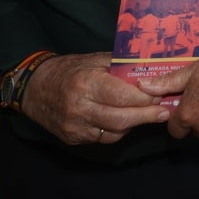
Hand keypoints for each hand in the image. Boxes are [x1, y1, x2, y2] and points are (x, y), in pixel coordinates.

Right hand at [19, 52, 169, 144]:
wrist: (34, 88)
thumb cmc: (69, 70)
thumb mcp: (93, 60)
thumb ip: (120, 66)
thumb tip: (150, 70)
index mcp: (86, 83)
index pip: (123, 96)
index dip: (145, 98)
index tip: (160, 95)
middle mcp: (80, 107)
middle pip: (122, 119)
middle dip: (147, 116)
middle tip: (163, 112)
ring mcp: (75, 126)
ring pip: (114, 132)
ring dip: (134, 124)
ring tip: (147, 115)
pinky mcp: (72, 138)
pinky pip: (102, 139)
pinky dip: (117, 131)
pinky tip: (124, 121)